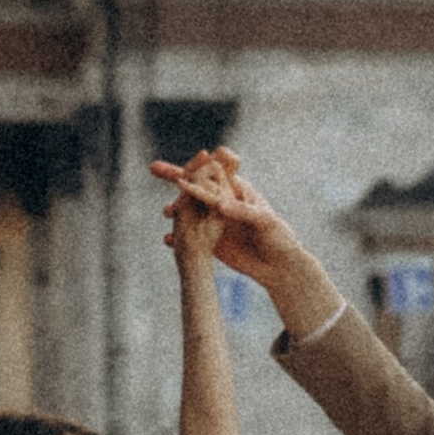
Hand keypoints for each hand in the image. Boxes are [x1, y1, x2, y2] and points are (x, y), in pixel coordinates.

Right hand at [147, 147, 289, 286]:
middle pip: (196, 185)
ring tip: (166, 212)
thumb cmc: (279, 238)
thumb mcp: (263, 221)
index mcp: (238, 189)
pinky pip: (192, 234)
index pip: (213, 175)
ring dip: (175, 207)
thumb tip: (219, 203)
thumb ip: (241, 211)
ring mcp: (216, 219)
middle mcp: (224, 200)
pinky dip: (179, 235)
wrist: (279, 267)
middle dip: (174, 175)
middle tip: (153, 167)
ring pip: (190, 208)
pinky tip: (168, 239)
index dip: (196, 170)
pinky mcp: (213, 239)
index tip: (180, 176)